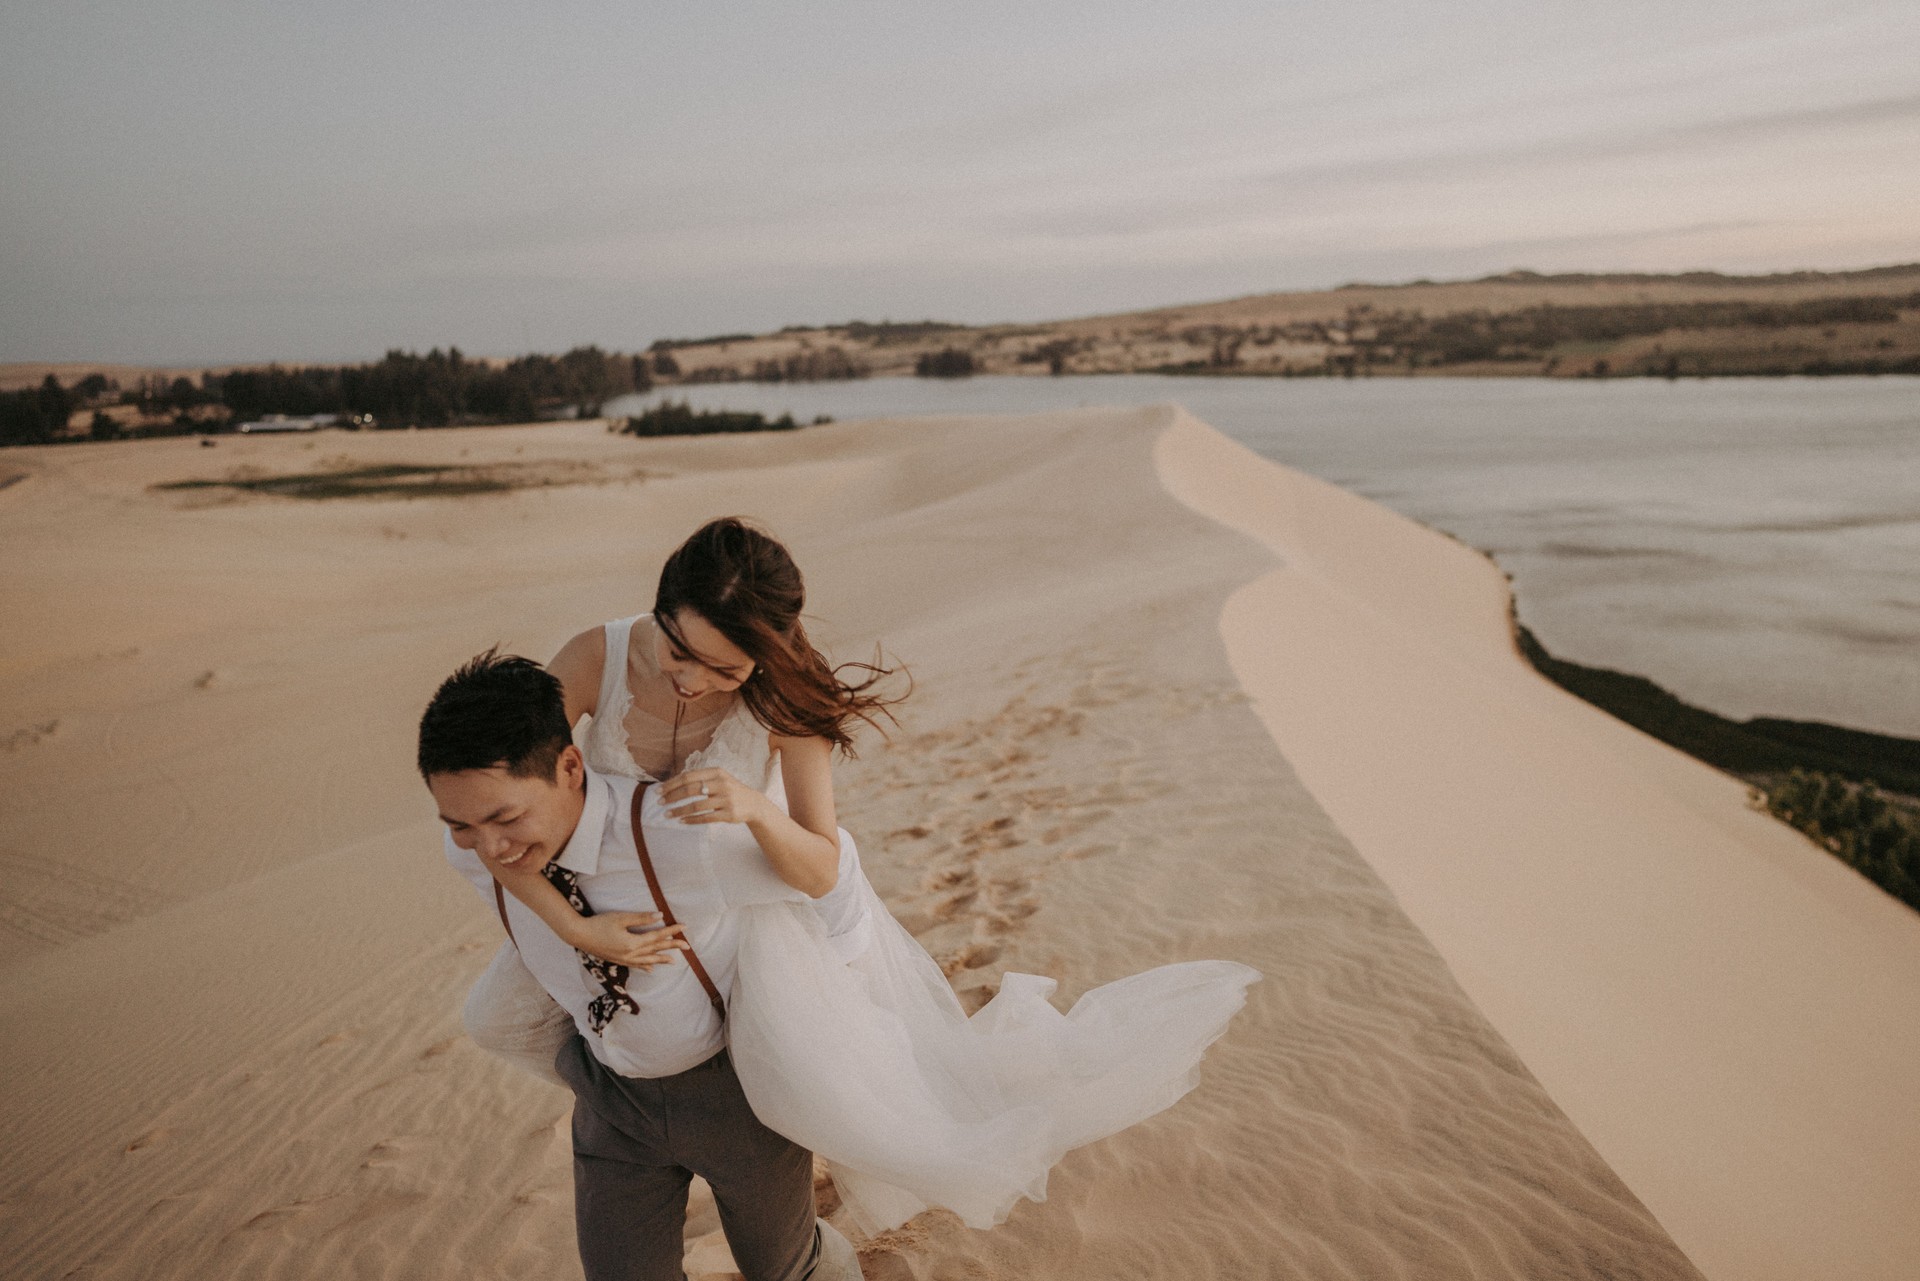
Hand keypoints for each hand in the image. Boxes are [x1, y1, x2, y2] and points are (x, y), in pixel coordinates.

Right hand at [564, 910, 689, 968]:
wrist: (579, 935)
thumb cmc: (599, 923)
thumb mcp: (621, 918)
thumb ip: (641, 918)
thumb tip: (660, 915)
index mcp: (633, 943)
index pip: (658, 936)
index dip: (672, 931)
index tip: (684, 927)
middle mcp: (631, 954)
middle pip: (655, 949)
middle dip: (672, 947)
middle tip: (687, 946)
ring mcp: (624, 959)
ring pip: (647, 960)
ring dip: (661, 959)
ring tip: (673, 961)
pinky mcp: (618, 960)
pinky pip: (635, 965)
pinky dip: (645, 966)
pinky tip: (650, 968)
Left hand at [658, 767, 767, 825]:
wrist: (753, 804)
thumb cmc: (729, 790)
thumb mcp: (719, 778)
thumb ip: (700, 779)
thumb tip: (673, 783)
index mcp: (716, 772)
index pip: (688, 776)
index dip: (672, 783)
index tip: (659, 790)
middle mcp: (722, 784)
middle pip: (690, 789)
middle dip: (672, 796)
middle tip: (660, 803)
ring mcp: (726, 799)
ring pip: (696, 806)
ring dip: (679, 811)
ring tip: (667, 815)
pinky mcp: (728, 814)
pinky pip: (705, 818)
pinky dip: (691, 820)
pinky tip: (682, 821)